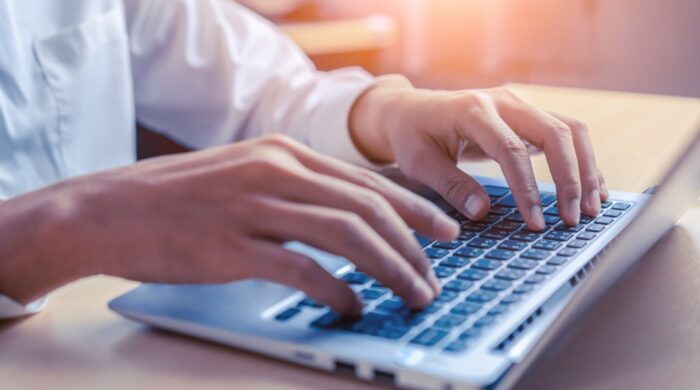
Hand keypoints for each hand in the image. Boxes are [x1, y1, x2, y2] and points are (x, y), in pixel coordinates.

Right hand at [0, 135, 458, 314]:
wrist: (108, 210)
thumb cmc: (178, 199)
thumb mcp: (244, 175)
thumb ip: (294, 190)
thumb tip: (346, 220)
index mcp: (284, 153)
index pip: (366, 181)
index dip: (413, 208)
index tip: (442, 232)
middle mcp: (277, 171)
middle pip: (368, 206)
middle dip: (412, 244)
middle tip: (434, 274)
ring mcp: (255, 206)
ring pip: (348, 235)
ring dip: (390, 267)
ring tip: (412, 293)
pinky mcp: (234, 245)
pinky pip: (303, 269)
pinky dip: (337, 289)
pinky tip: (352, 306)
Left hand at [350, 76, 608, 229]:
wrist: (410, 111)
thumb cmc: (412, 137)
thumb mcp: (419, 163)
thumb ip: (451, 185)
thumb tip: (483, 212)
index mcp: (472, 110)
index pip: (510, 150)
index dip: (527, 189)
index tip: (535, 224)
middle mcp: (503, 101)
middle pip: (554, 132)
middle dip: (569, 178)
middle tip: (573, 219)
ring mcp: (519, 104)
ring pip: (569, 129)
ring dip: (586, 168)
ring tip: (592, 208)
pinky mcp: (528, 115)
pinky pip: (566, 133)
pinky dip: (582, 160)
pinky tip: (592, 189)